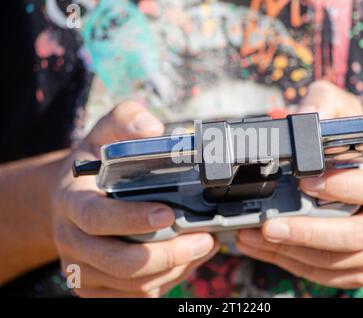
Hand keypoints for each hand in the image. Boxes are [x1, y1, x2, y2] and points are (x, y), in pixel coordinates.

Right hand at [51, 102, 218, 296]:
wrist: (70, 195)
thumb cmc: (93, 164)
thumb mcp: (104, 131)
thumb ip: (126, 119)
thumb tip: (153, 129)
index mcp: (71, 201)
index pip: (96, 218)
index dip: (132, 219)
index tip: (169, 213)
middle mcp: (71, 239)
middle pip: (119, 262)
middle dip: (168, 255)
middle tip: (204, 240)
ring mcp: (82, 267)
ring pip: (132, 284)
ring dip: (173, 270)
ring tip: (203, 247)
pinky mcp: (95, 285)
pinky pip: (134, 295)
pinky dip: (165, 281)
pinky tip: (185, 261)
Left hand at [237, 81, 362, 288]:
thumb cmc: (358, 153)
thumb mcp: (346, 116)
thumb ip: (327, 103)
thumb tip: (308, 113)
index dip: (342, 187)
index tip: (305, 182)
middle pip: (356, 235)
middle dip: (308, 232)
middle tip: (268, 225)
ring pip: (337, 261)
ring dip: (290, 252)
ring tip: (251, 237)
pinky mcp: (361, 267)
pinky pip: (328, 275)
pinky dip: (292, 264)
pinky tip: (264, 249)